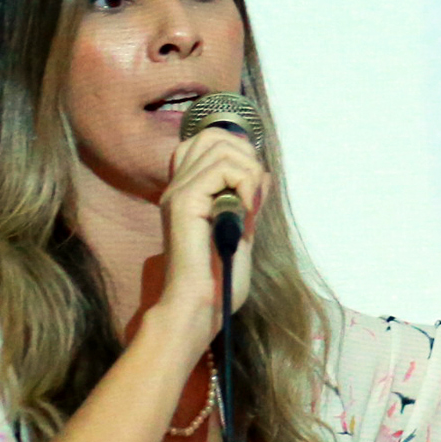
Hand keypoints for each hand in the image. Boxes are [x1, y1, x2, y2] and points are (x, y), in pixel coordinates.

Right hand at [154, 120, 270, 342]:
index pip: (206, 141)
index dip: (239, 152)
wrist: (201, 305)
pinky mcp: (184, 202)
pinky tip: (247, 211)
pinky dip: (246, 184)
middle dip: (247, 157)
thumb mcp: (241, 230)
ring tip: (251, 205)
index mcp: (188, 192)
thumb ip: (248, 200)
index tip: (253, 188)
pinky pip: (223, 169)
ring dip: (249, 171)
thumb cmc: (219, 278)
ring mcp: (178, 192)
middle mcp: (178, 187)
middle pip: (214, 136)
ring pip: (221, 147)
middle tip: (254, 194)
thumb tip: (262, 172)